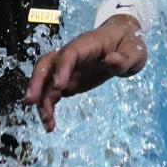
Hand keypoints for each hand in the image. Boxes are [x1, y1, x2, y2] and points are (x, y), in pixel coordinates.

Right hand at [23, 14, 145, 131]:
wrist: (124, 43)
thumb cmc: (129, 45)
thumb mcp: (135, 51)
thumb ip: (124, 59)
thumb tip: (111, 62)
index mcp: (87, 44)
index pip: (69, 53)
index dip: (62, 68)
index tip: (60, 87)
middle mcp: (72, 54)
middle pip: (47, 64)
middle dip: (37, 81)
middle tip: (31, 101)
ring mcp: (68, 68)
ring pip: (46, 81)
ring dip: (42, 101)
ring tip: (48, 122)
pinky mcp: (69, 80)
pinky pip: (53, 92)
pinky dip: (48, 107)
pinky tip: (50, 124)